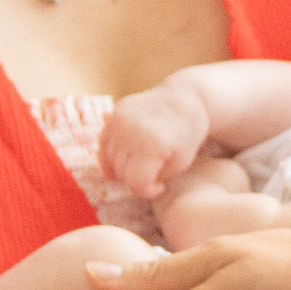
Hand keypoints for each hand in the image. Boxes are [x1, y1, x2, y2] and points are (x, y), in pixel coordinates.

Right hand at [99, 82, 213, 200]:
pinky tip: (129, 154)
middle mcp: (130, 132)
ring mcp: (119, 121)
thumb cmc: (186, 135)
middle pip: (121, 173)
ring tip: (144, 161)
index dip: (148, 191)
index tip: (160, 186)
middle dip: (137, 178)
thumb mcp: (179, 163)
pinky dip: (113, 153)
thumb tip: (129, 183)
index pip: (136, 183)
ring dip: (124, 166)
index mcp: (151, 146)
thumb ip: (152, 177)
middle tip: (153, 171)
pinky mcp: (113, 114)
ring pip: (109, 160)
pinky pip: (104, 143)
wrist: (183, 98)